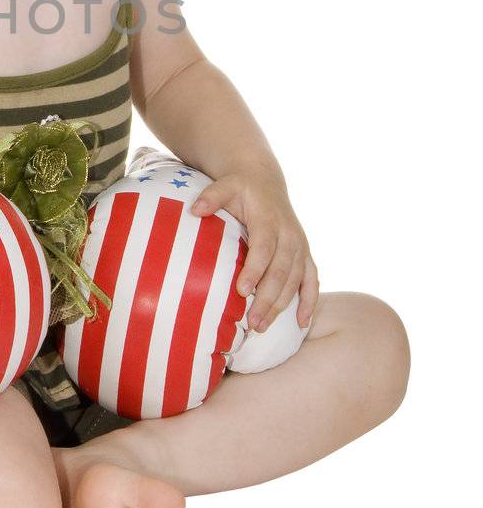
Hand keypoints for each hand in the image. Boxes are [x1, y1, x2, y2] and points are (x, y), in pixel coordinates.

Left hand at [189, 167, 318, 331]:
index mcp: (269, 220)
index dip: (254, 270)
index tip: (240, 291)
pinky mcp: (305, 254)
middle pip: (281, 271)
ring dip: (282, 305)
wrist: (264, 181)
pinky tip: (302, 324)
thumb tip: (195, 210)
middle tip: (252, 322)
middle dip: (267, 298)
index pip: (263, 249)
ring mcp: (300, 246)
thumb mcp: (225, 185)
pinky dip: (310, 302)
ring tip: (262, 327)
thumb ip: (212, 196)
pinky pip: (312, 280)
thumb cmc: (240, 187)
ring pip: (296, 280)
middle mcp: (289, 235)